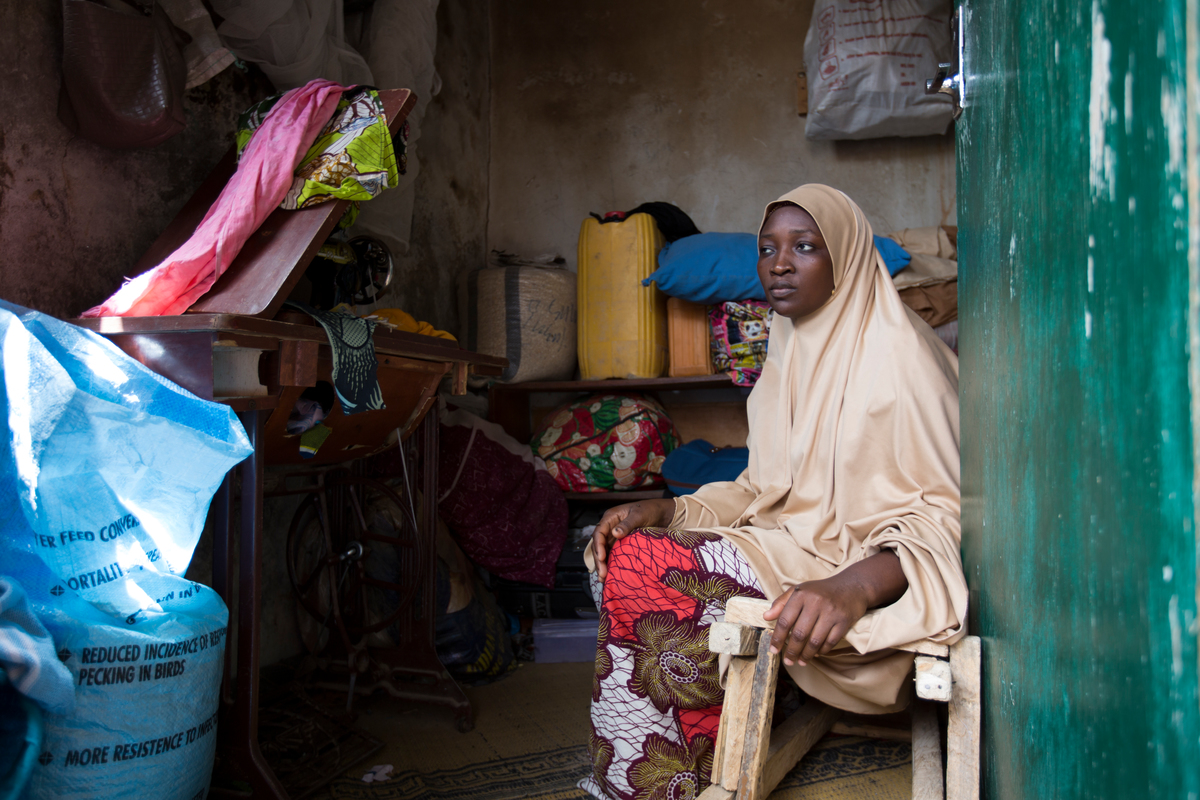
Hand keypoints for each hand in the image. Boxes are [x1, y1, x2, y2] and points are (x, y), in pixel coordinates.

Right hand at [591, 498, 675, 581]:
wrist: (662, 513)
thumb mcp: (639, 515)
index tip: (602, 557)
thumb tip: (615, 533)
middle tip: (602, 574)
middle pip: (599, 544)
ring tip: (603, 579)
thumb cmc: (650, 510)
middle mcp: (610, 527)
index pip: (599, 532)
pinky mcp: (621, 544)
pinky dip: (610, 564)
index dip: (598, 545)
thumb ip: (627, 524)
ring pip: (604, 551)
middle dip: (599, 560)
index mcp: (611, 517)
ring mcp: (614, 537)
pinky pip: (612, 554)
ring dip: (603, 564)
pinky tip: (611, 574)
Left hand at [762, 550, 907, 665]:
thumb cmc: (821, 590)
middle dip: (791, 651)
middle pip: (799, 634)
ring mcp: (831, 612)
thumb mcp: (799, 590)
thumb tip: (766, 617)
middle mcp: (816, 603)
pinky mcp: (844, 621)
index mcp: (801, 595)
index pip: (785, 620)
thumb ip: (781, 603)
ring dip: (806, 655)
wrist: (851, 586)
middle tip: (788, 661)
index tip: (774, 650)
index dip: (777, 638)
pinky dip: (822, 651)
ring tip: (801, 661)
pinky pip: (830, 642)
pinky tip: (816, 654)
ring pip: (815, 641)